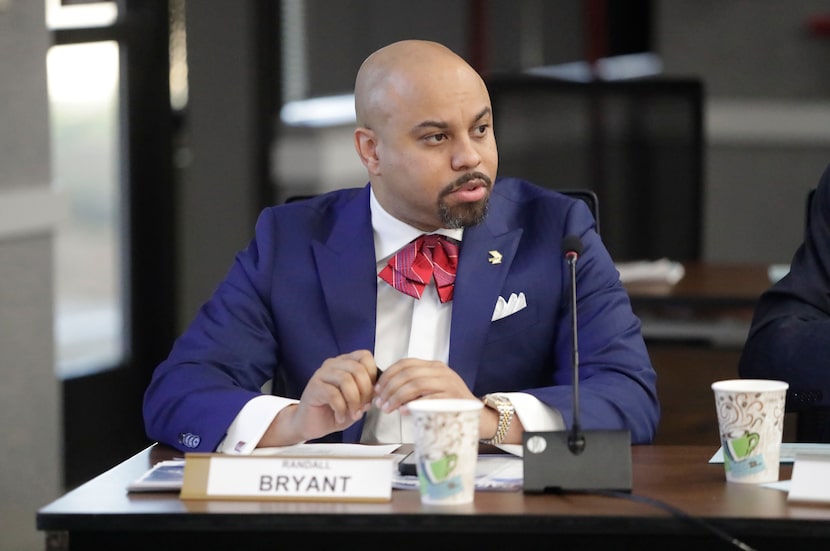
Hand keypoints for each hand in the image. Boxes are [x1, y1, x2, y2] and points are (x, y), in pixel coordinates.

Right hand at [265, 350, 379, 444]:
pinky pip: (333, 394)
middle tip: (363, 407)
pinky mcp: (314, 387)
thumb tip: (377, 393)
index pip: (365, 356)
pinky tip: (340, 417)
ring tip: (353, 413)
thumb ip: (367, 395)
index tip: (373, 393)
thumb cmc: (333, 411)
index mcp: (345, 363)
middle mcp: (333, 365)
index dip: (373, 375)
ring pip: (346, 380)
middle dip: (365, 391)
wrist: (311, 423)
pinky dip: (341, 409)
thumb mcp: (357, 402)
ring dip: (354, 401)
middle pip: (357, 369)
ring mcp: (322, 374)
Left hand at [372, 358, 476, 412]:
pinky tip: (404, 411)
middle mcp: (441, 372)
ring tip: (389, 408)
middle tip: (381, 403)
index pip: (405, 363)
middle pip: (408, 373)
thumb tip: (385, 394)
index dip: (387, 375)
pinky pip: (429, 399)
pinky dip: (413, 405)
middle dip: (389, 388)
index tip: (377, 389)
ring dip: (397, 397)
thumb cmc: (451, 404)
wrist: (479, 417)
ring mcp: (448, 384)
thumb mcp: (432, 389)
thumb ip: (413, 387)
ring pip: (416, 384)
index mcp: (434, 366)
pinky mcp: (453, 398)